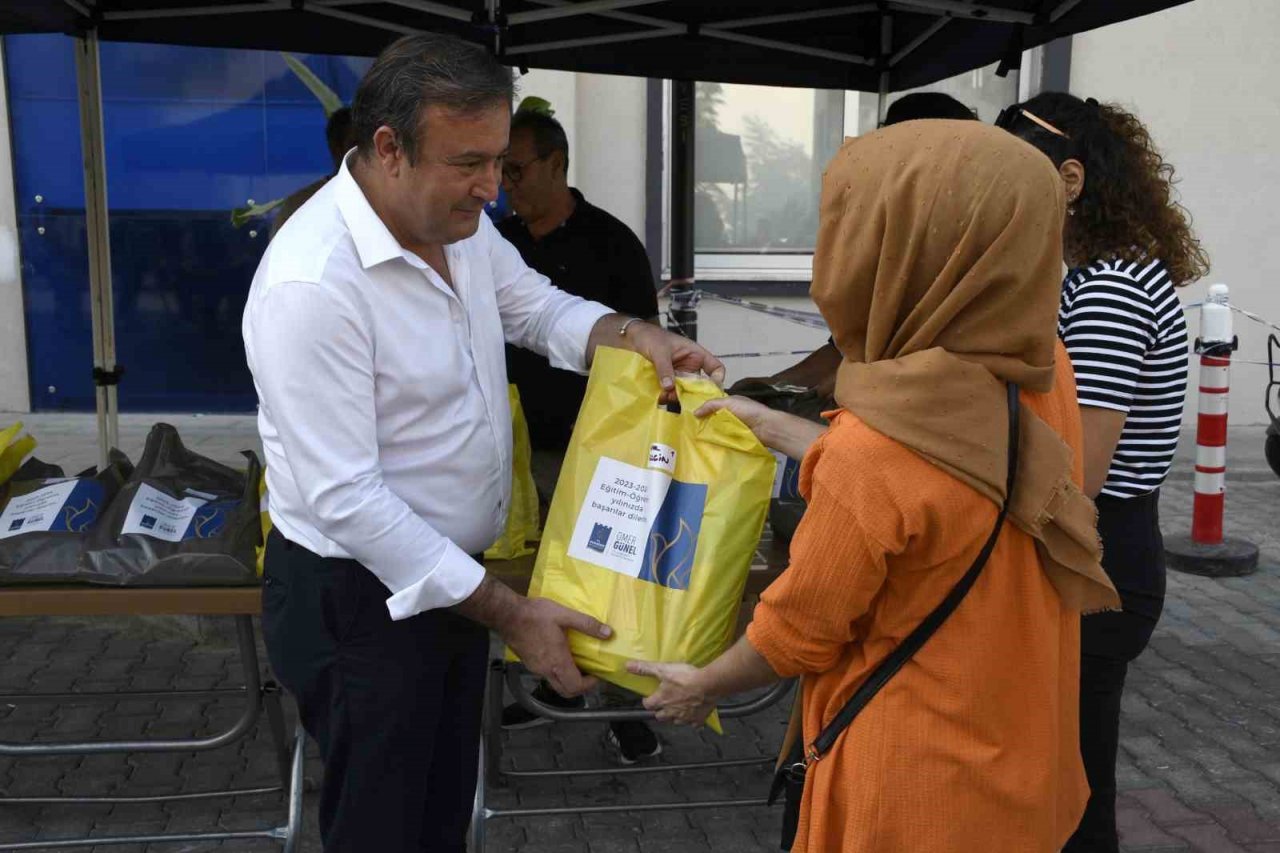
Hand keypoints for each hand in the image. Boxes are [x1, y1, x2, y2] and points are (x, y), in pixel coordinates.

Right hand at [503, 597, 611, 697]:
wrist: (507, 615)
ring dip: (568, 679)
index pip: (575, 686)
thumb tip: (608, 633)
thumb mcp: (564, 615)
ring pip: (555, 684)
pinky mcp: (529, 663)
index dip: (589, 685)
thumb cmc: (535, 615)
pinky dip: (557, 672)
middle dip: (580, 687)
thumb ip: (586, 624)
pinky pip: (546, 675)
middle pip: (566, 691)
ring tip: (577, 663)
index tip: (597, 674)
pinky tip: (560, 656)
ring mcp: (535, 669)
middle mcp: (546, 670)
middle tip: (589, 673)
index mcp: (557, 662)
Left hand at [598, 317, 725, 400]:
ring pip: (685, 391)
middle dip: (693, 394)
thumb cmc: (650, 337)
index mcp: (696, 355)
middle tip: (686, 402)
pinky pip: (672, 392)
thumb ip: (665, 368)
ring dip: (678, 397)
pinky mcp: (668, 382)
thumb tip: (669, 387)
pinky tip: (660, 400)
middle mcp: (690, 367)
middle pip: (700, 385)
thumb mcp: (659, 351)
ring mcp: (679, 375)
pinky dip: (667, 397)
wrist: (633, 339)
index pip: (716, 367)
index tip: (710, 389)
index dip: (717, 379)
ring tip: (667, 399)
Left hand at [626, 660, 714, 725]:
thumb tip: (627, 666)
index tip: (648, 698)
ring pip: (675, 721)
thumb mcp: (663, 669)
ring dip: (674, 716)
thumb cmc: (685, 677)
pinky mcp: (697, 720)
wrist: (708, 685)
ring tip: (677, 708)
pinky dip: (692, 721)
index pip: (648, 705)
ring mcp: (684, 718)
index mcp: (661, 701)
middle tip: (663, 703)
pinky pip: (693, 724)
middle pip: (660, 717)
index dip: (647, 701)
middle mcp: (670, 712)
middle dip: (659, 711)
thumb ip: (645, 669)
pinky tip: (694, 715)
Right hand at [695, 395, 775, 443]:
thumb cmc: (748, 411)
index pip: (713, 405)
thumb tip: (694, 413)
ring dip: (709, 434)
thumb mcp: (728, 402)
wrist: (766, 427)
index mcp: (731, 403)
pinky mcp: (736, 439)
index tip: (689, 416)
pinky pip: (723, 440)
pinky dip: (716, 442)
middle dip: (704, 423)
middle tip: (689, 430)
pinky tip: (706, 445)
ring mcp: (734, 427)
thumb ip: (711, 405)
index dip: (703, 409)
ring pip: (717, 430)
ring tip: (693, 439)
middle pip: (714, 419)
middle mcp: (732, 414)